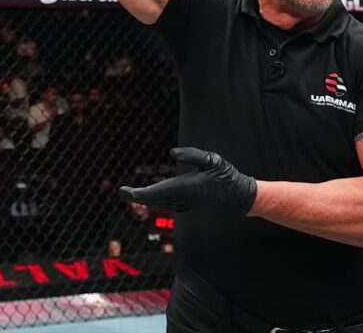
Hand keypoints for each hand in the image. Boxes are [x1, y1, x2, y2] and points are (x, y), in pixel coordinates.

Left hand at [119, 147, 256, 215]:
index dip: (139, 193)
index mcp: (186, 188)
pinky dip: (157, 202)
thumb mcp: (211, 159)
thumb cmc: (226, 175)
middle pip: (155, 200)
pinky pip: (169, 206)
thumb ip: (191, 154)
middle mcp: (184, 201)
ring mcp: (187, 208)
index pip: (157, 192)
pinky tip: (150, 198)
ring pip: (161, 204)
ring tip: (130, 194)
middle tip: (122, 192)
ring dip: (146, 199)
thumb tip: (172, 153)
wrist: (241, 198)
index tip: (126, 192)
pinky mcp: (190, 210)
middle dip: (137, 196)